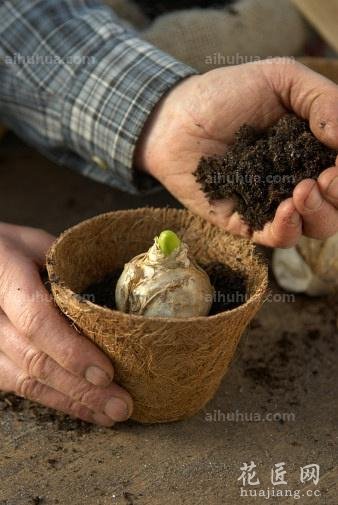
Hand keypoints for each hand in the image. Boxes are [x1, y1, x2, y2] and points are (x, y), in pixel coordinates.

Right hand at [0, 223, 132, 424]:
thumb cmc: (10, 249)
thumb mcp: (36, 244)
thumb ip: (66, 271)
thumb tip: (111, 304)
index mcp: (4, 275)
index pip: (37, 321)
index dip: (70, 351)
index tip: (105, 373)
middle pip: (35, 359)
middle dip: (81, 388)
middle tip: (120, 405)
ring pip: (27, 380)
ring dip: (72, 401)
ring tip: (110, 414)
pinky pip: (20, 386)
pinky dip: (56, 400)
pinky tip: (84, 408)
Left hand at [136, 59, 337, 246]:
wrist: (175, 119)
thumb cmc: (226, 95)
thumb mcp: (281, 78)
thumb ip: (322, 100)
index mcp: (314, 146)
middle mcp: (300, 177)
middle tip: (326, 178)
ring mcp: (274, 202)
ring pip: (317, 226)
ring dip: (321, 213)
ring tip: (303, 190)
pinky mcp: (248, 222)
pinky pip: (279, 238)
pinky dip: (290, 228)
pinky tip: (286, 208)